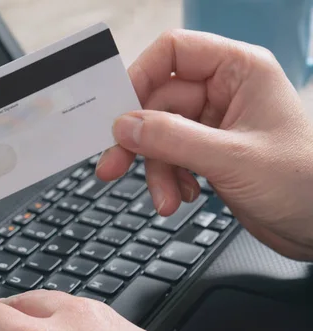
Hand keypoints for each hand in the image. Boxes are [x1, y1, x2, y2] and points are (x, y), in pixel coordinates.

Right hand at [96, 29, 312, 260]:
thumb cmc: (303, 183)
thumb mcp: (231, 159)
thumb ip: (172, 140)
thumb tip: (124, 126)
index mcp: (239, 71)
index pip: (173, 53)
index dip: (140, 77)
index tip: (117, 112)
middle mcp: (224, 92)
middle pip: (158, 102)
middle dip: (141, 141)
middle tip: (114, 166)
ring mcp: (214, 123)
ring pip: (160, 135)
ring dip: (156, 169)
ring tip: (165, 199)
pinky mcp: (208, 152)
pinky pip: (170, 156)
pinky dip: (168, 178)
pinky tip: (182, 197)